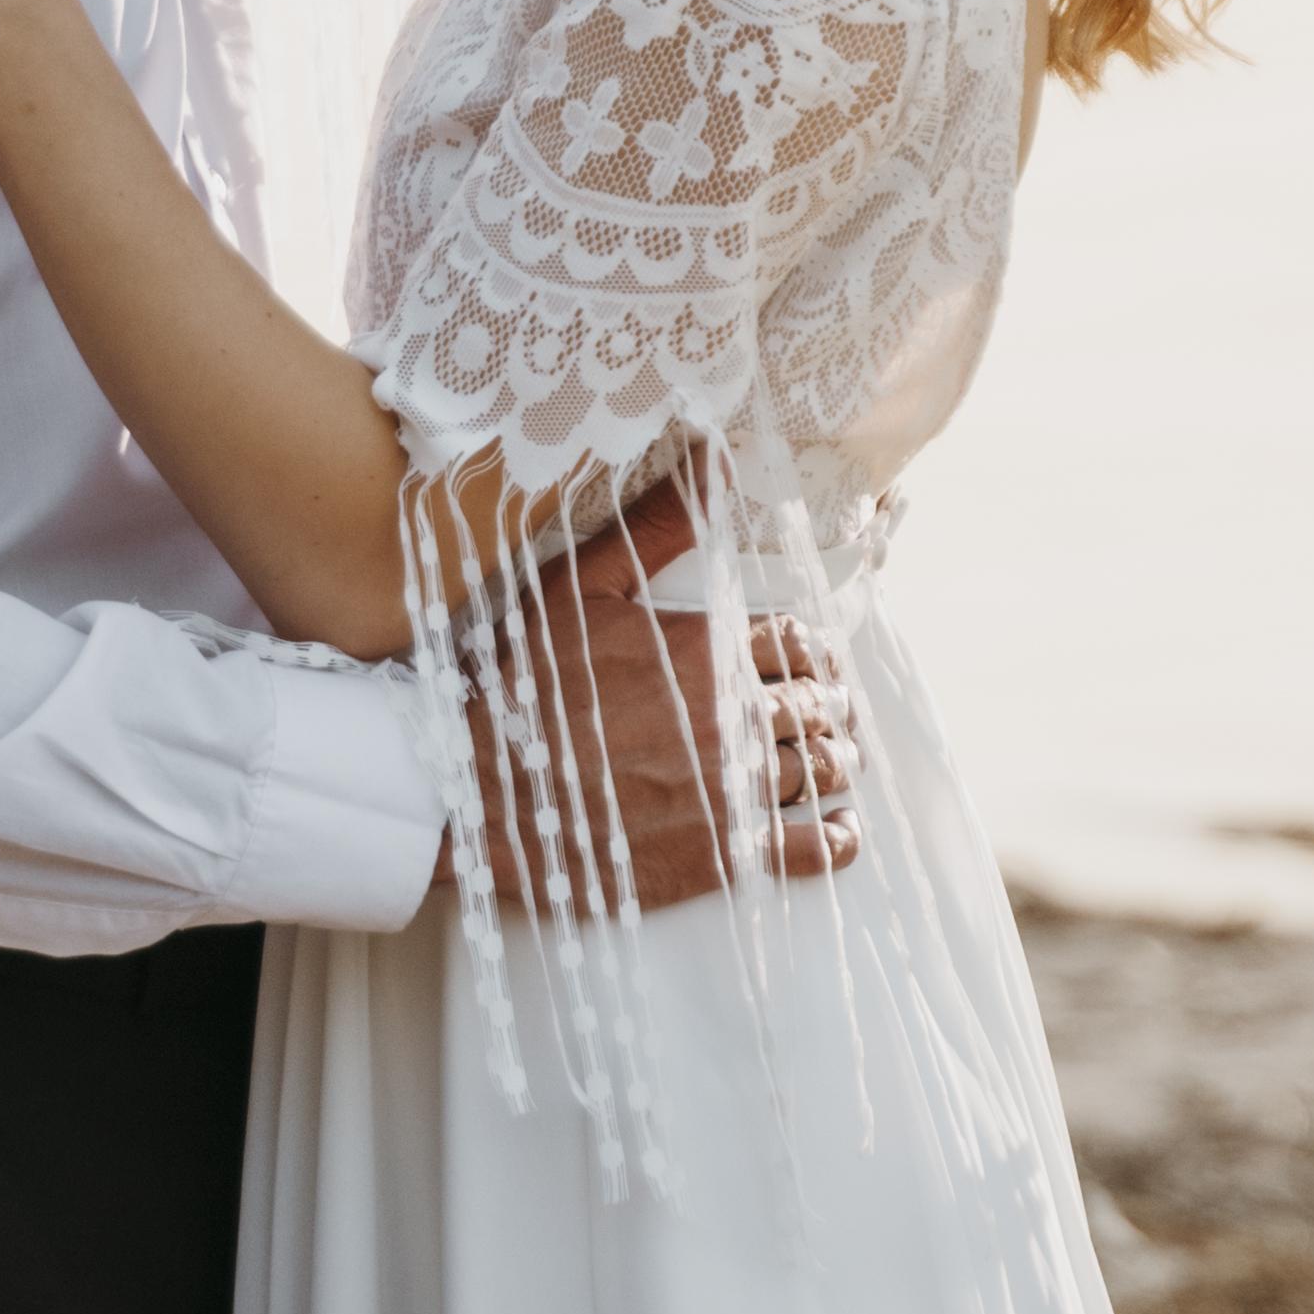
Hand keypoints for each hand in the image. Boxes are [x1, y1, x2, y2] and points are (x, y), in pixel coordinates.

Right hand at [468, 514, 857, 920]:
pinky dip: (837, 838)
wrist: (475, 792)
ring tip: (830, 759)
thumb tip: (713, 459)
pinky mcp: (722, 853)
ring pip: (820, 767)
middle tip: (825, 709)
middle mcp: (730, 717)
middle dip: (828, 703)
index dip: (806, 651)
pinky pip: (809, 849)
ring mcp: (729, 788)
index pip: (794, 643)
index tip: (803, 662)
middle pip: (817, 704)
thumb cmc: (519, 689)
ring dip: (835, 759)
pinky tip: (838, 828)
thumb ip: (656, 526)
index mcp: (704, 651)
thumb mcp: (578, 588)